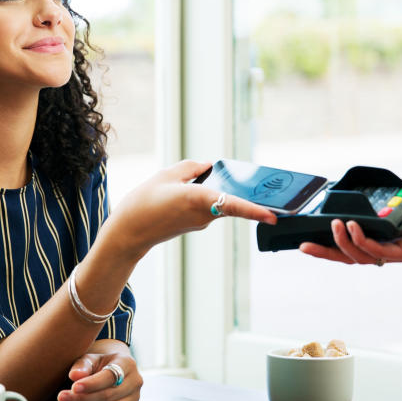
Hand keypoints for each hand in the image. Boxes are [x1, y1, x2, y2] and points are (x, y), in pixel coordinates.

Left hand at [56, 350, 142, 400]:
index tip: (73, 387)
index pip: (110, 377)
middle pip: (109, 396)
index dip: (91, 384)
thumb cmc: (101, 364)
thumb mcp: (91, 359)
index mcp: (127, 364)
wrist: (114, 371)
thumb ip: (82, 365)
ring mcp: (133, 400)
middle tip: (62, 397)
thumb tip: (74, 375)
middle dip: (83, 399)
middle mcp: (135, 383)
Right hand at [104, 160, 277, 259]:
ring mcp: (201, 222)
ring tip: (195, 180)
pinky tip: (187, 190)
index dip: (255, 210)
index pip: (232, 204)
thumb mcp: (164, 175)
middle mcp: (204, 214)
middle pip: (231, 200)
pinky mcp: (195, 225)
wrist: (128, 233)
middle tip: (256, 181)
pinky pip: (209, 207)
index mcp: (197, 199)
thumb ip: (190, 168)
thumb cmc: (142, 204)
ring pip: (219, 202)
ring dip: (217, 190)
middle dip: (242, 191)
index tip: (273, 216)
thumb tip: (208, 166)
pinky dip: (207, 197)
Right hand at [298, 178, 401, 264]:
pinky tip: (351, 226)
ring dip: (341, 243)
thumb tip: (363, 181)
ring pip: (360, 256)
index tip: (309, 235)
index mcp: (387, 236)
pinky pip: (378, 250)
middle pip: (350, 257)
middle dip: (324, 253)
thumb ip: (385, 187)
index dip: (330, 243)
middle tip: (303, 246)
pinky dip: (361, 240)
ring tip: (332, 225)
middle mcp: (391, 248)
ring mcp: (399, 252)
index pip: (352, 244)